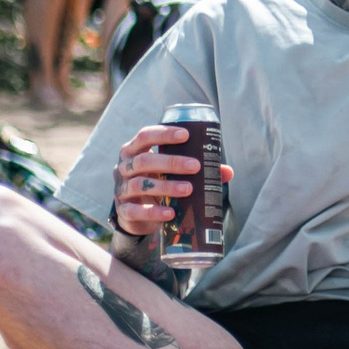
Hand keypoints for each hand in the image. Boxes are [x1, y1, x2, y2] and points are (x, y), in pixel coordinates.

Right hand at [110, 124, 233, 235]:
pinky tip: (171, 213)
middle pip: (144, 160)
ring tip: (188, 189)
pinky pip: (135, 210)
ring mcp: (121, 189)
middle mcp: (124, 168)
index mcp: (134, 151)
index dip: (163, 134)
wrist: (135, 215)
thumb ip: (195, 170)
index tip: (186, 135)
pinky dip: (154, 212)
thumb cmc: (156, 183)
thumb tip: (227, 171)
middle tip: (196, 166)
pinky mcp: (124, 211)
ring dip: (166, 186)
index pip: (144, 136)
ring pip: (140, 184)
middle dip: (171, 162)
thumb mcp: (169, 173)